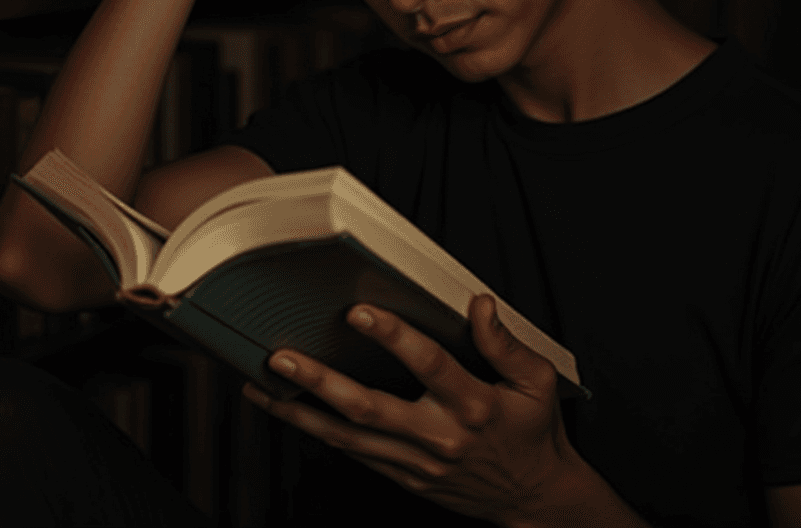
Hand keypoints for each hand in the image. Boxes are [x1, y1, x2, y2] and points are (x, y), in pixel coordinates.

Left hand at [241, 294, 584, 523]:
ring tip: (263, 387)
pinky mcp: (406, 477)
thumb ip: (504, 343)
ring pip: (350, 438)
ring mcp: (417, 462)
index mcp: (473, 404)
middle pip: (370, 408)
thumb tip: (479, 304)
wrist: (533, 498)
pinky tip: (292, 413)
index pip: (428, 365)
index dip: (393, 337)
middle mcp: (439, 436)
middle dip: (321, 382)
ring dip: (303, 412)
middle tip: (282, 358)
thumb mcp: (537, 382)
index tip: (359, 312)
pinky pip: (356, 454)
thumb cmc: (534, 431)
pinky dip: (320, 433)